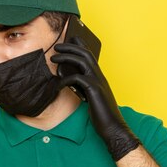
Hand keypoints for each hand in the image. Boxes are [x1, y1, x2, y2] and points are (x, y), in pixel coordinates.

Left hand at [51, 37, 140, 160]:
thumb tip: (69, 79)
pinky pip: (77, 78)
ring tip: (53, 58)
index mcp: (99, 77)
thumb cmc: (101, 115)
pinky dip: (65, 79)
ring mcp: (98, 82)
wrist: (113, 127)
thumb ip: (82, 87)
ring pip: (82, 61)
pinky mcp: (94, 90)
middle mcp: (100, 76)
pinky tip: (57, 84)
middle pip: (86, 54)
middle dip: (70, 47)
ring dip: (66, 57)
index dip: (80, 46)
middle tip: (57, 46)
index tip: (70, 39)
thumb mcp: (89, 97)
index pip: (90, 56)